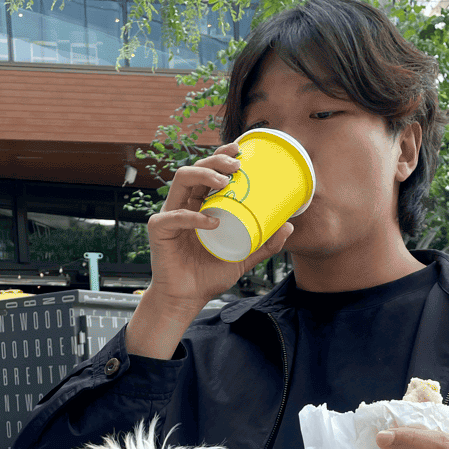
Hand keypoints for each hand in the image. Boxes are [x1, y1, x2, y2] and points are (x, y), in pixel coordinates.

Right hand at [145, 141, 294, 312]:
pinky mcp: (159, 230)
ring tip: (224, 182)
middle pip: (196, 168)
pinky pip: (174, 216)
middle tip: (237, 165)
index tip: (240, 150)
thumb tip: (289, 226)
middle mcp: (184, 204)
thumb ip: (264, 244)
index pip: (209, 171)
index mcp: (200, 205)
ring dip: (203, 174)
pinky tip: (212, 222)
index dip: (221, 155)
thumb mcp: (243, 257)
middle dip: (216, 160)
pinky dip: (193, 216)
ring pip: (181, 179)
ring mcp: (170, 214)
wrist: (188, 298)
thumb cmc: (209, 275)